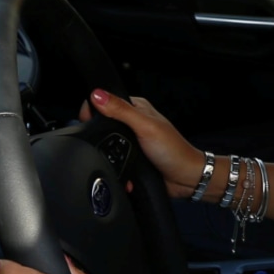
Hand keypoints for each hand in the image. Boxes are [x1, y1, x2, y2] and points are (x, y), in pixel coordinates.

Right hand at [79, 89, 205, 196]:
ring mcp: (131, 140)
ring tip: (114, 158)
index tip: (88, 120)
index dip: (93, 108)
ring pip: (106, 143)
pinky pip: (113, 159)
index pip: (105, 100)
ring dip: (107, 153)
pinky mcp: (130, 156)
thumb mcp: (145, 127)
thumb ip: (121, 110)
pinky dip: (114, 165)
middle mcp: (132, 122)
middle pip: (103, 123)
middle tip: (104, 142)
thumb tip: (98, 95)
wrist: (185, 178)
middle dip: (99, 134)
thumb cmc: (174, 150)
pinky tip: (120, 169)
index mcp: (136, 107)